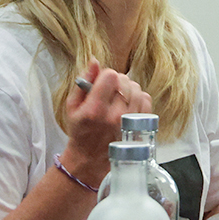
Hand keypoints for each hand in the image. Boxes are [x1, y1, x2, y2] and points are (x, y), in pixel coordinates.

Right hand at [61, 59, 150, 183]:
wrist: (90, 159)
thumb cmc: (80, 131)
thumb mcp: (72, 106)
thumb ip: (83, 81)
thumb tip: (94, 61)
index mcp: (95, 109)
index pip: (110, 75)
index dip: (105, 75)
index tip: (101, 83)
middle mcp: (114, 116)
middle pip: (125, 81)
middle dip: (117, 82)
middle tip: (109, 92)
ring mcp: (129, 122)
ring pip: (137, 89)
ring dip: (128, 89)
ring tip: (118, 98)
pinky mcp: (139, 127)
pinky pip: (146, 101)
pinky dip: (138, 99)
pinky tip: (128, 105)